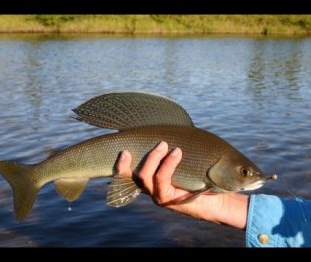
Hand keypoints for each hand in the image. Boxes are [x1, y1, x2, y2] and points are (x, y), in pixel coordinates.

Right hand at [116, 141, 248, 229]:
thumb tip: (171, 128)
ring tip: (164, 144)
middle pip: (133, 176)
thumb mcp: (184, 164)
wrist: (219, 201)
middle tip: (133, 147)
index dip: (121, 165)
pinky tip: (177, 152)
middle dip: (129, 162)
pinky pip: (162, 179)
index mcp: (152, 181)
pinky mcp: (168, 200)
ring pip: (145, 177)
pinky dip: (168, 164)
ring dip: (153, 157)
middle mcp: (151, 190)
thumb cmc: (202, 179)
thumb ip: (173, 153)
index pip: (129, 175)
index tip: (122, 150)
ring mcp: (158, 196)